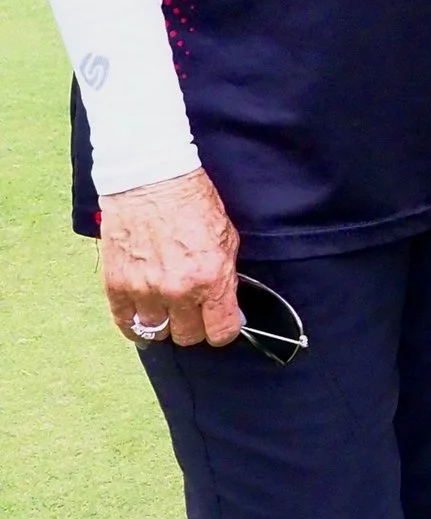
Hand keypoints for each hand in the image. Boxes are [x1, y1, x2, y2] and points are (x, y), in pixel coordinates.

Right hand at [100, 167, 242, 347]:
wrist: (152, 181)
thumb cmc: (193, 203)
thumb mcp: (226, 238)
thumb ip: (226, 277)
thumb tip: (226, 304)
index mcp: (211, 278)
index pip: (221, 331)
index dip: (224, 329)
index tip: (221, 323)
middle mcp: (178, 291)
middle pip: (188, 336)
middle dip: (195, 325)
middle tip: (194, 310)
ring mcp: (144, 291)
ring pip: (157, 332)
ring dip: (165, 322)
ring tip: (168, 307)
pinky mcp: (116, 287)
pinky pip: (125, 324)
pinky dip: (135, 324)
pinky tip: (143, 316)